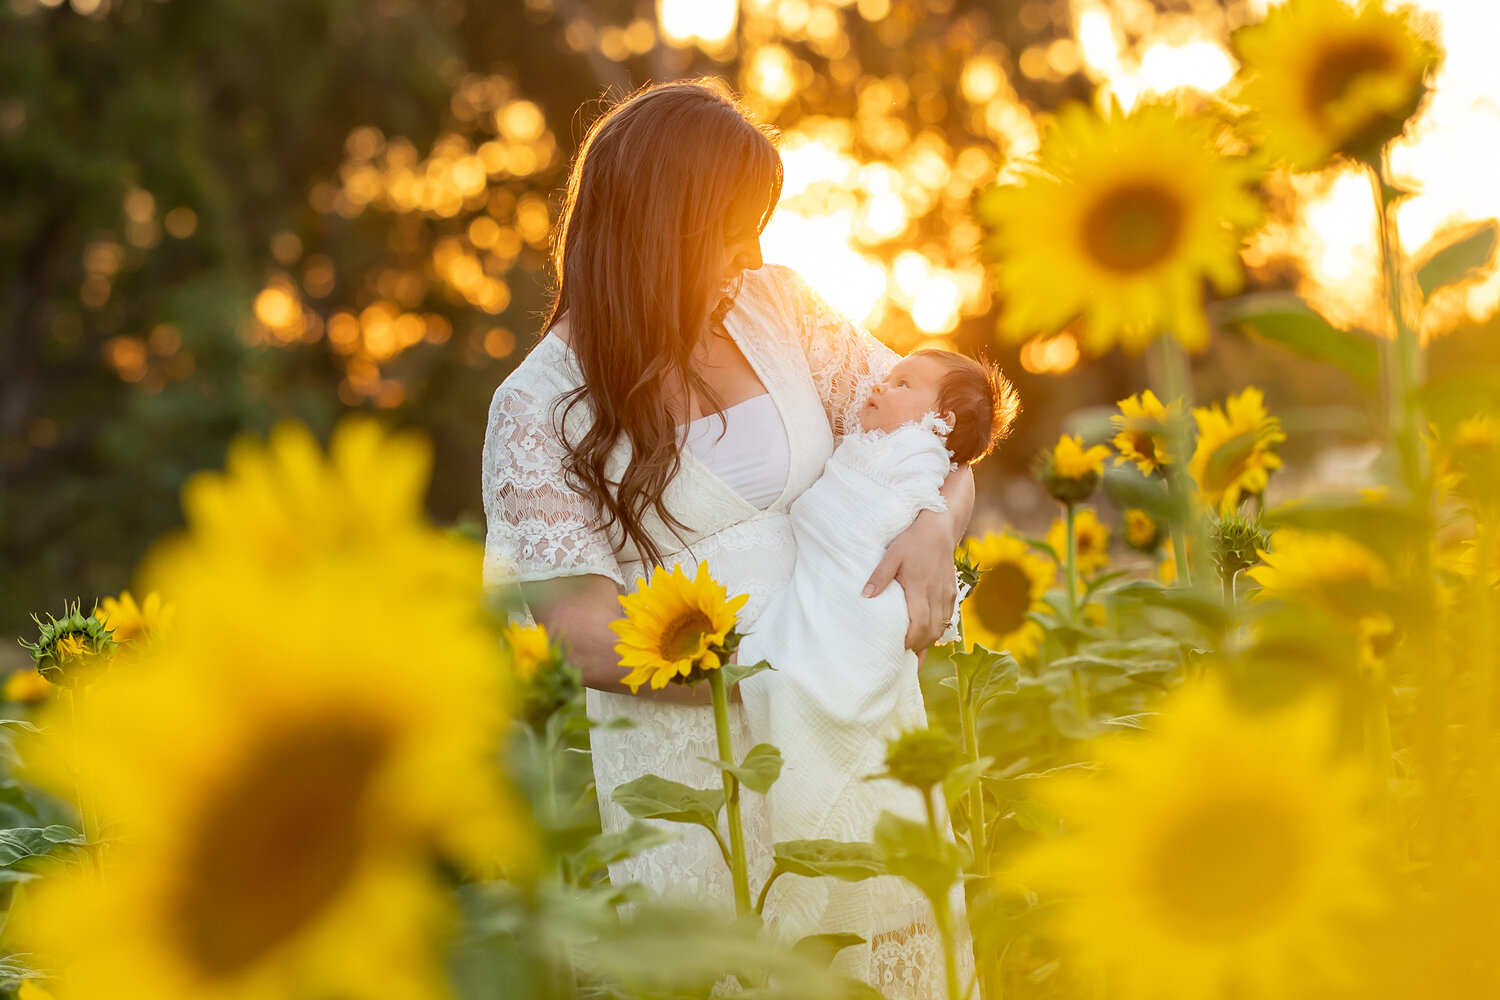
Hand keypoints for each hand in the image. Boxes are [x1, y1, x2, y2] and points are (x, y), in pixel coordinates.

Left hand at [864, 507, 958, 649]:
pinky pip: (946, 618)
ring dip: (927, 640)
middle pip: (932, 632)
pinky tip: (924, 633)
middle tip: (901, 654)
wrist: (940, 527)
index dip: (910, 642)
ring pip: (941, 628)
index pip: (920, 624)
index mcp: (920, 588)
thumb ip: (879, 577)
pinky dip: (936, 629)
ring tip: (911, 648)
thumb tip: (865, 596)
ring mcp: (947, 595)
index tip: (896, 649)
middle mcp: (937, 595)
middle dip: (918, 647)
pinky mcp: (952, 593)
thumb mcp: (892, 555)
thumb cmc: (912, 540)